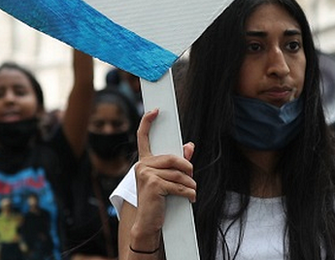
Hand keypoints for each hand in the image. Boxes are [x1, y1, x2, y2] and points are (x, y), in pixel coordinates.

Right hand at [130, 109, 195, 244]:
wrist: (148, 223)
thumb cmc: (157, 201)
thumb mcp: (168, 180)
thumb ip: (177, 163)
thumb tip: (190, 146)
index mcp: (144, 162)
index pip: (143, 137)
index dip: (147, 122)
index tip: (155, 110)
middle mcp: (142, 166)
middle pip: (172, 158)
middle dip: (187, 167)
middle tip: (192, 176)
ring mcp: (145, 174)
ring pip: (178, 174)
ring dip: (189, 185)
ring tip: (191, 192)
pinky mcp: (153, 185)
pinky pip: (178, 185)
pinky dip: (189, 193)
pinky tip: (190, 198)